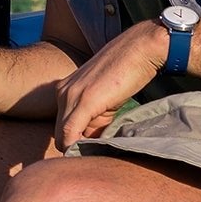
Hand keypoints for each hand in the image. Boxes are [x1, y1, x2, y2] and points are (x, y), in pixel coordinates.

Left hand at [54, 20, 164, 147]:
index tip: (91, 150)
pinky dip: (77, 147)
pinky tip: (94, 150)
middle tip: (98, 152)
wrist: (141, 48)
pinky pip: (70, 134)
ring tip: (101, 149)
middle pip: (59, 133)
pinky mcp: (84, 101)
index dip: (74, 142)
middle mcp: (62, 92)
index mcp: (64, 90)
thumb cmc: (128, 72)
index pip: (60, 126)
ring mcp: (70, 96)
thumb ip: (95, 119)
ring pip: (63, 136)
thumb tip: (93, 144)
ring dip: (79, 148)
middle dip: (75, 147)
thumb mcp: (105, 98)